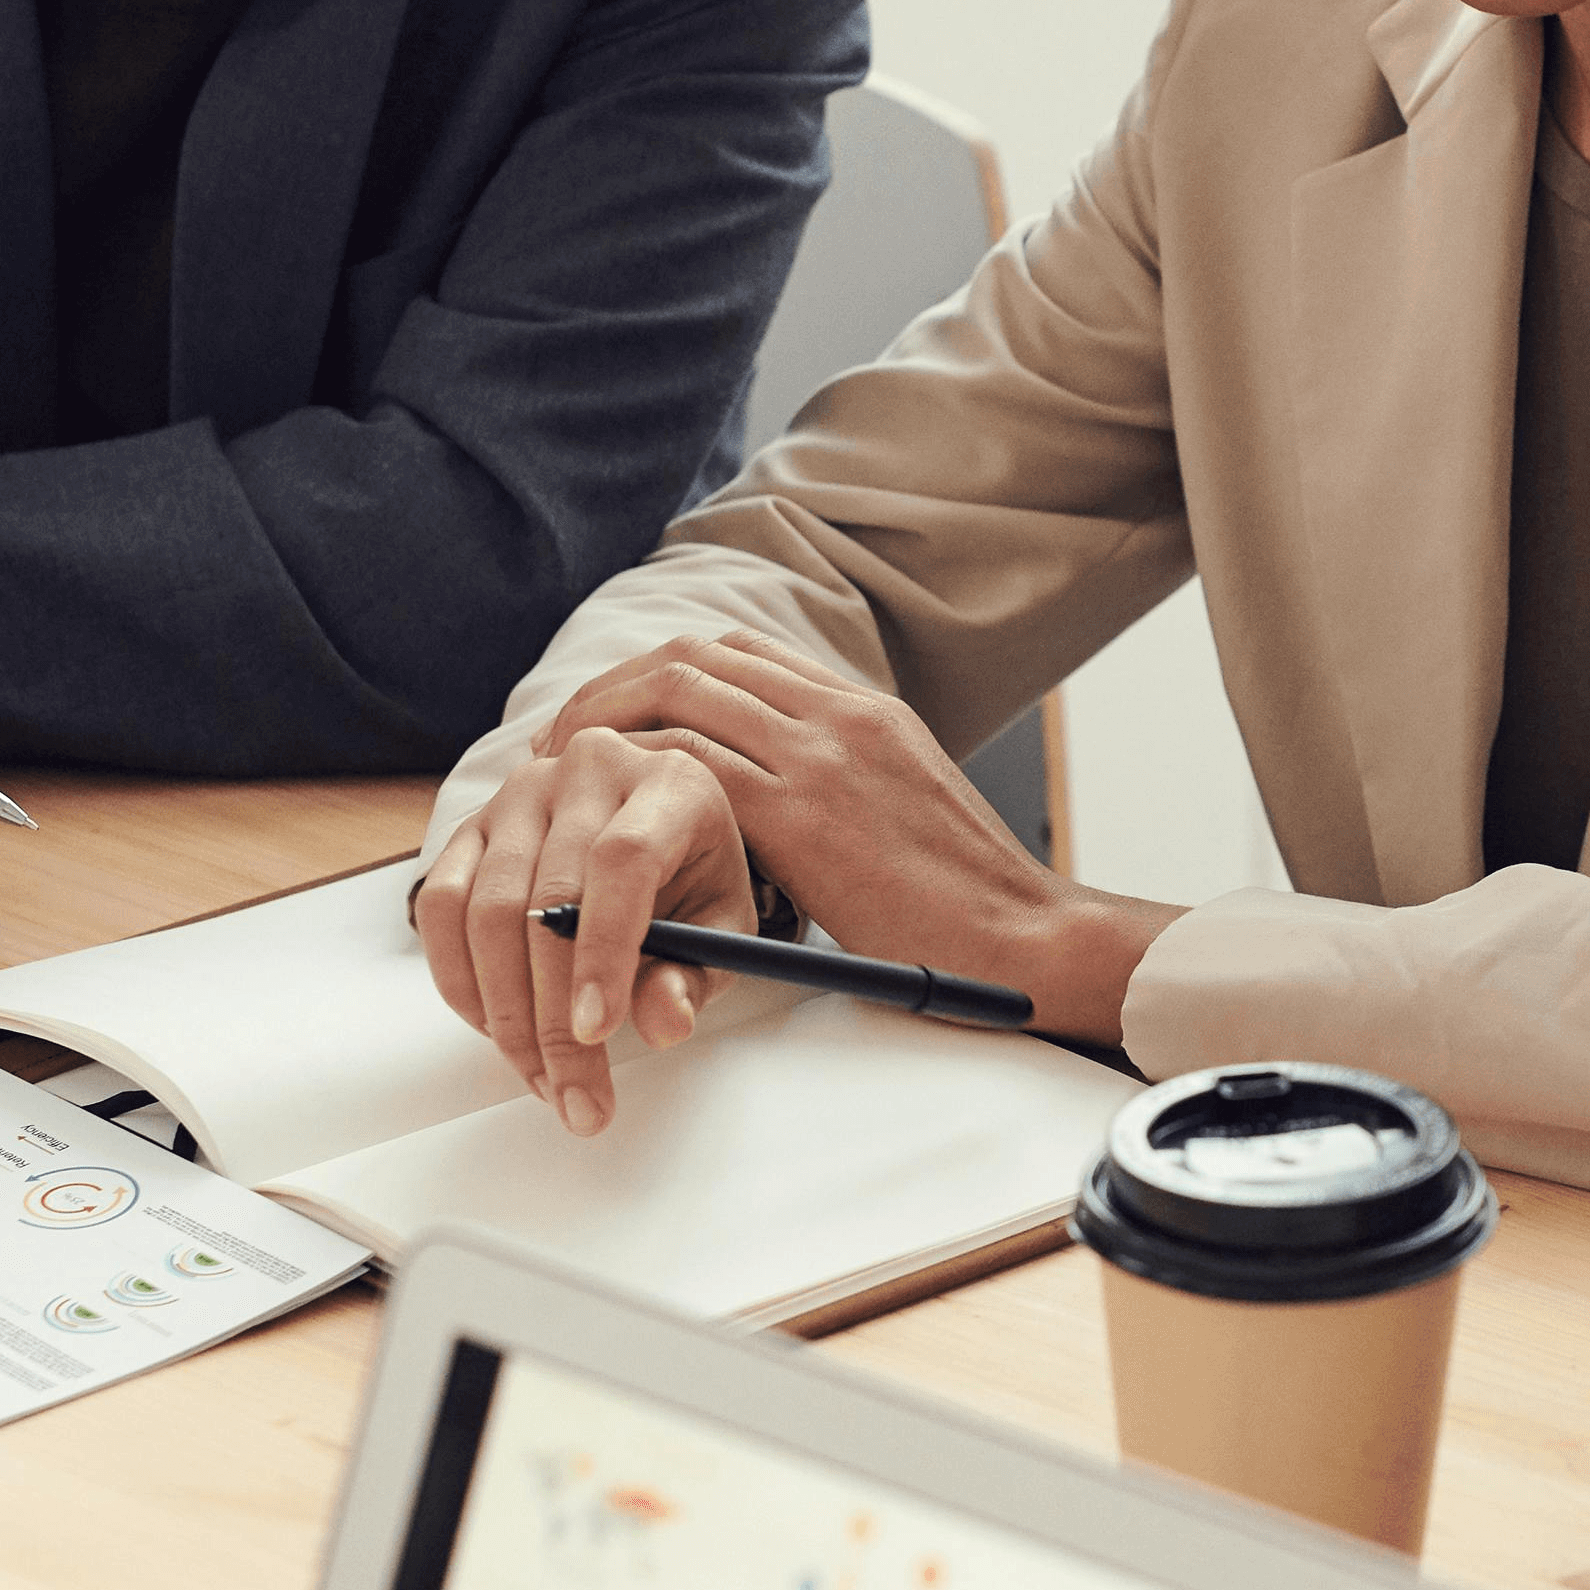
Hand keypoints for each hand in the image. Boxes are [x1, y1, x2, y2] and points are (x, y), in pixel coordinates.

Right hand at [417, 717, 761, 1136]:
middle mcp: (586, 771)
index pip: (621, 861)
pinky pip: (441, 907)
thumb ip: (696, 976)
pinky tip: (496, 1028)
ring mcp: (519, 795)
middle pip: (547, 899)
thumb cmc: (693, 880)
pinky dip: (461, 980)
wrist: (655, 831)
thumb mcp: (722, 929)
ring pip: (486, 910)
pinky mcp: (471, 827)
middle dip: (553, 1017)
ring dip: (506, 1013)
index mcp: (668, 784)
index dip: (604, 953)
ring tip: (542, 1078)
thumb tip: (662, 1023)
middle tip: (574, 1096)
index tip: (598, 1034)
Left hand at [538, 636, 1170, 1040]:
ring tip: (563, 770)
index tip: (613, 711)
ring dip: (606, 725)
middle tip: (563, 736)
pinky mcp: (808, 813)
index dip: (658, 672)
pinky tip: (601, 813)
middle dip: (612, 689)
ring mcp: (824, 755)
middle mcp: (840, 714)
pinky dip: (633, 779)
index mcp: (863, 709)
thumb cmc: (965, 905)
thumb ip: (839, 787)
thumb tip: (768, 809)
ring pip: (680, 696)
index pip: (737, 650)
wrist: (1026, 939)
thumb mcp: (902, 810)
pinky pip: (691, 768)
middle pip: (693, 657)